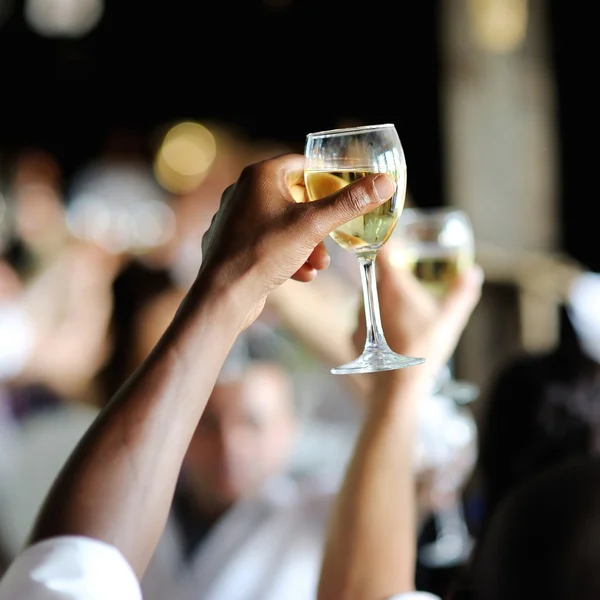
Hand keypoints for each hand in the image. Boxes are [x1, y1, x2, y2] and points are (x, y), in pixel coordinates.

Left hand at [198, 153, 395, 329]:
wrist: (224, 295)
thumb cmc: (263, 252)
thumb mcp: (314, 226)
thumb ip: (350, 203)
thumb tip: (385, 182)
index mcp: (259, 176)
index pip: (300, 164)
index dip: (325, 177)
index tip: (343, 193)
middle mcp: (243, 193)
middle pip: (295, 198)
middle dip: (318, 223)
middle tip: (333, 238)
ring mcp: (236, 220)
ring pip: (284, 225)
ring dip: (307, 244)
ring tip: (319, 264)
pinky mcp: (235, 246)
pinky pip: (269, 244)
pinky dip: (288, 257)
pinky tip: (301, 275)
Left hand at [352, 240, 483, 378]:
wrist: (399, 383)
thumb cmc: (426, 347)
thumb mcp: (450, 319)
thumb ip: (462, 293)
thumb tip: (474, 272)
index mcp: (393, 285)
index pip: (383, 251)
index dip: (389, 246)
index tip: (398, 248)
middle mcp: (371, 296)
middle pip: (378, 277)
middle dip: (392, 279)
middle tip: (410, 289)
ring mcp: (359, 315)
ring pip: (370, 299)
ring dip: (383, 302)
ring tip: (403, 317)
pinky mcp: (353, 334)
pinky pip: (364, 320)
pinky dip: (375, 323)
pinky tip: (391, 336)